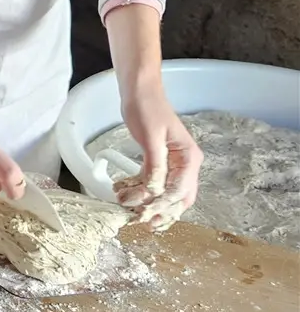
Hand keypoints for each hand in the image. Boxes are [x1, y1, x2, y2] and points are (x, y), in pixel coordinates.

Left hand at [119, 82, 201, 215]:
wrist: (139, 91)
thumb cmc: (147, 108)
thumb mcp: (151, 138)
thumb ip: (155, 166)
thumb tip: (154, 191)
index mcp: (189, 158)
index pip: (180, 191)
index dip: (163, 205)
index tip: (145, 213)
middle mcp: (185, 163)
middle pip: (177, 197)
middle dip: (159, 210)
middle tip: (140, 220)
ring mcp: (173, 163)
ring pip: (163, 191)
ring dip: (146, 201)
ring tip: (125, 204)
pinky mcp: (158, 160)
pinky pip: (152, 180)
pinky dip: (139, 188)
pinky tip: (123, 190)